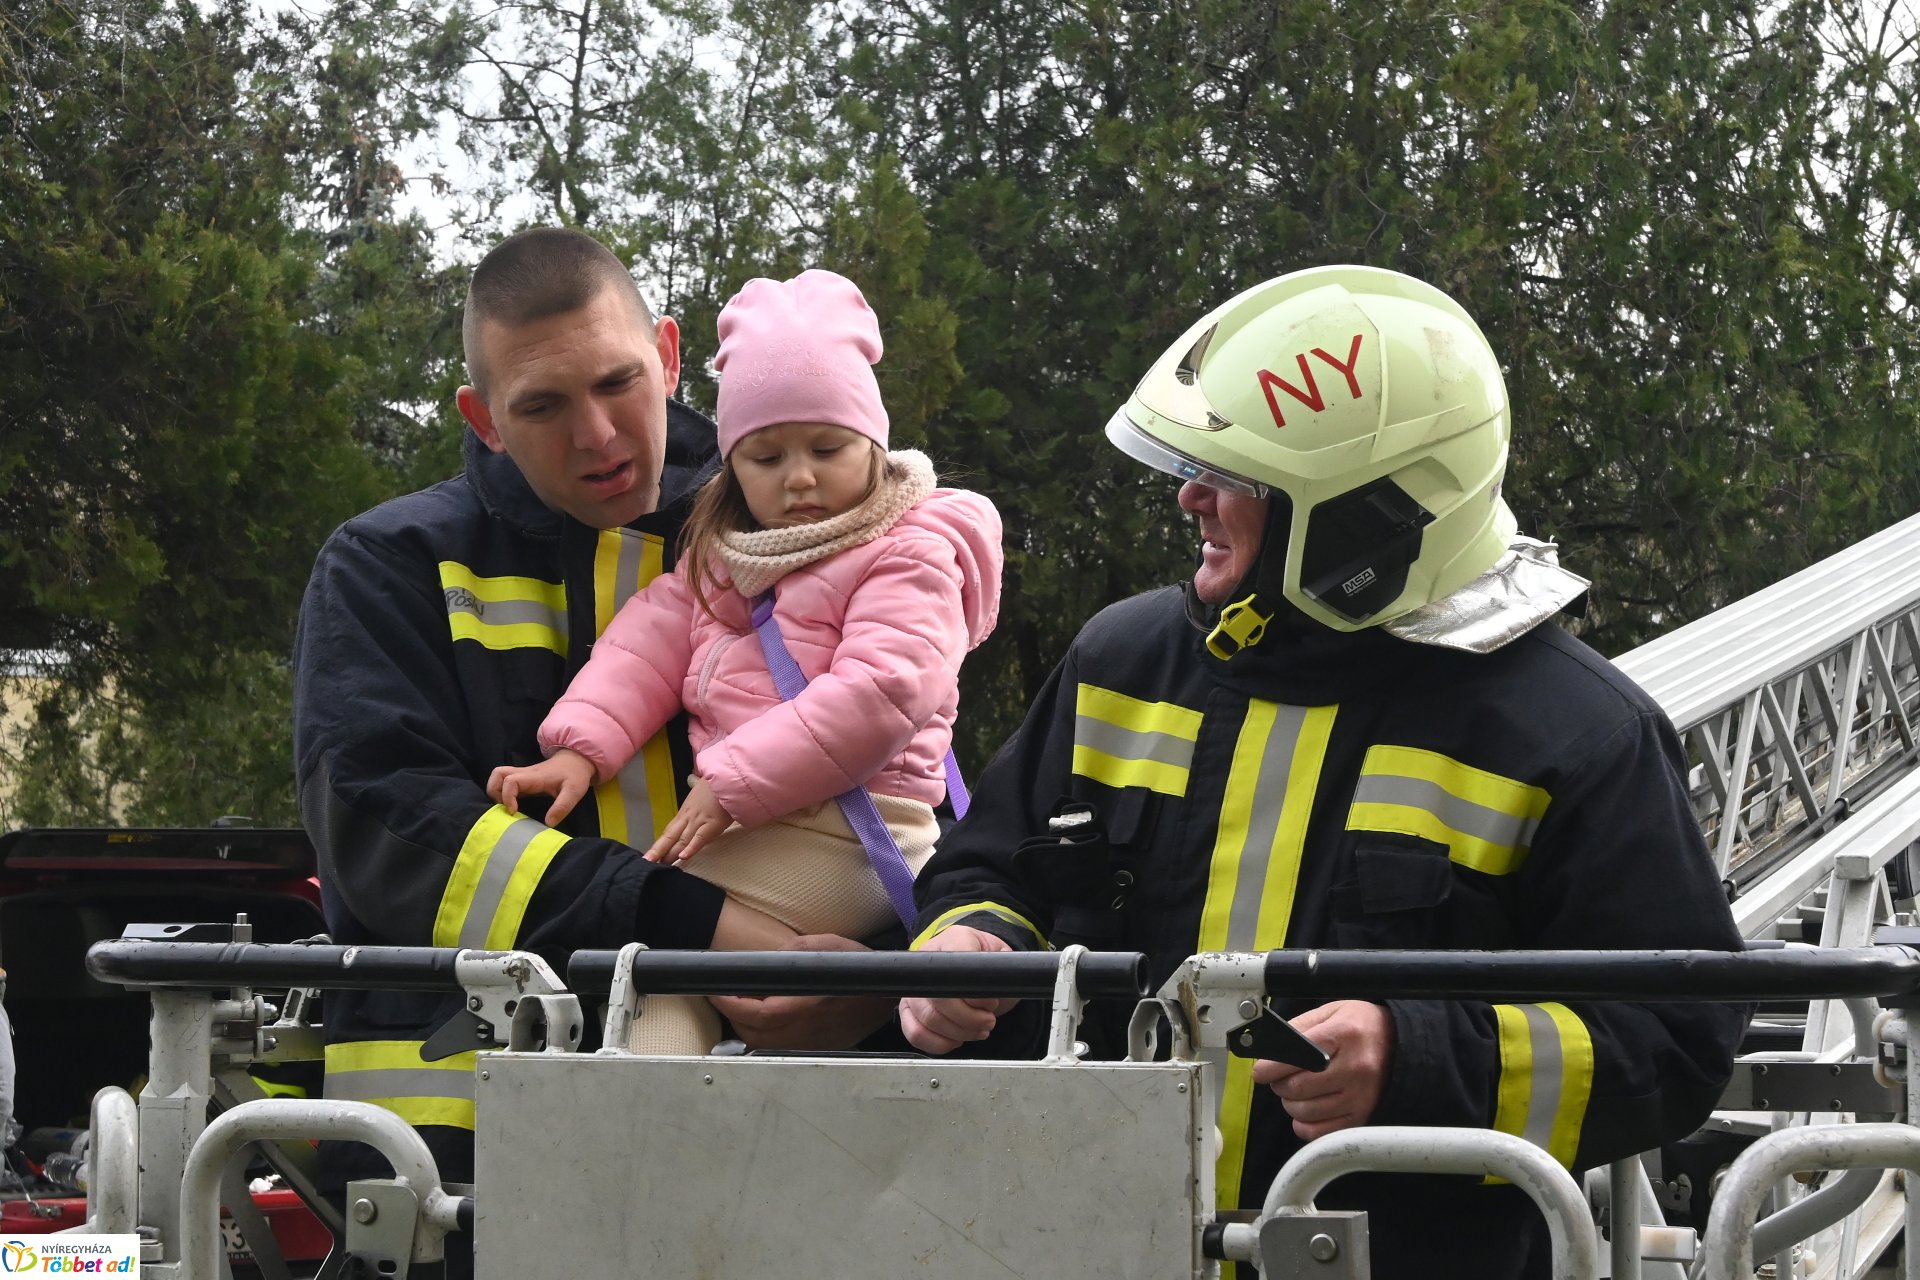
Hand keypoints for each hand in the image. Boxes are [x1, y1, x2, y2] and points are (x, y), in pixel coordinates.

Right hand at [487, 749, 595, 825]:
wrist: (577, 759)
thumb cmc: (575, 775)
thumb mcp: (574, 792)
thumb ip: (562, 807)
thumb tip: (548, 823)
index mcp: (535, 777)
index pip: (511, 780)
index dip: (507, 796)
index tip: (514, 811)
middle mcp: (525, 774)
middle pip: (498, 774)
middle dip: (495, 792)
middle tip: (506, 808)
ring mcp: (523, 775)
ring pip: (499, 776)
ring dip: (497, 791)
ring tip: (507, 807)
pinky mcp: (524, 779)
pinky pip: (506, 782)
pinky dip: (503, 792)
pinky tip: (513, 805)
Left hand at [645, 777, 732, 862]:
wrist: (729, 776)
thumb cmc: (718, 782)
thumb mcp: (702, 786)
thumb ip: (697, 790)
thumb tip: (694, 782)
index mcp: (686, 810)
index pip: (670, 830)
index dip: (661, 844)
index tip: (652, 856)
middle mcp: (688, 817)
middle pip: (669, 836)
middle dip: (658, 851)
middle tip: (648, 864)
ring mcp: (699, 820)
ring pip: (682, 840)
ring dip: (671, 854)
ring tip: (661, 867)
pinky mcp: (713, 824)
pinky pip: (700, 838)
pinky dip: (691, 848)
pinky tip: (683, 857)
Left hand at [710, 933, 895, 1050]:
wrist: (885, 996)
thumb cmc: (859, 969)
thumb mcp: (828, 947)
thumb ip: (795, 951)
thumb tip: (765, 958)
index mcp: (804, 1005)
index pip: (754, 1011)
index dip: (729, 1003)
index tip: (715, 990)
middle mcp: (803, 1030)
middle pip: (752, 1032)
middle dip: (731, 1014)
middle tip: (723, 994)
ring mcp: (808, 1043)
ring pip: (761, 1044)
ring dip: (745, 1027)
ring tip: (741, 1006)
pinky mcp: (813, 1048)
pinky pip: (777, 1048)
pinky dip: (762, 1036)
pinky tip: (764, 1019)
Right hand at [898, 925, 1019, 1054]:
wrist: (976, 962)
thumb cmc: (989, 960)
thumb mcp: (1002, 957)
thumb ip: (1000, 970)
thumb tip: (997, 993)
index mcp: (953, 941)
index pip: (954, 970)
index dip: (975, 995)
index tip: (991, 1002)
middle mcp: (926, 961)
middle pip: (938, 1000)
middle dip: (969, 1019)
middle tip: (988, 1021)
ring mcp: (914, 986)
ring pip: (927, 1019)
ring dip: (958, 1033)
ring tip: (978, 1030)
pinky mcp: (908, 1009)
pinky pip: (915, 1033)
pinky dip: (939, 1044)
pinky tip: (957, 1040)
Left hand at [1251, 1001, 1395, 1141]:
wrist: (1402, 1044)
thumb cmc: (1362, 1027)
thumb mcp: (1331, 1012)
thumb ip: (1299, 1026)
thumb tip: (1269, 1049)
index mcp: (1344, 1035)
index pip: (1297, 1055)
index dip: (1271, 1067)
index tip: (1260, 1071)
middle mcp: (1355, 1067)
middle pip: (1297, 1088)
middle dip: (1280, 1084)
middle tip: (1281, 1077)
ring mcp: (1361, 1095)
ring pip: (1305, 1112)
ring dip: (1291, 1104)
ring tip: (1297, 1091)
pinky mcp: (1363, 1116)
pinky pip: (1320, 1132)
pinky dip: (1305, 1124)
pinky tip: (1308, 1110)